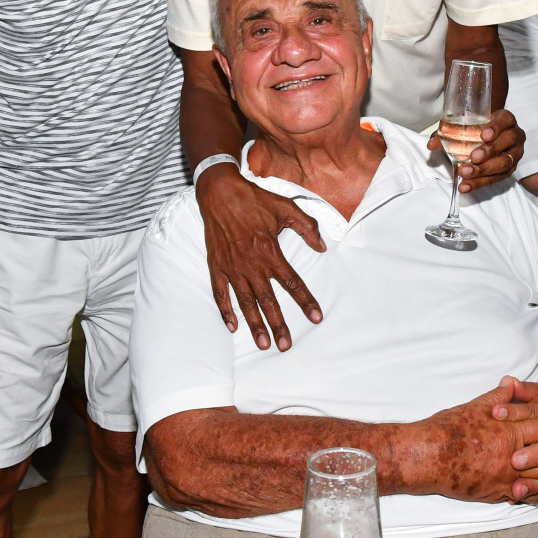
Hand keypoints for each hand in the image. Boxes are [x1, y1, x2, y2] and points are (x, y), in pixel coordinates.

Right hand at [195, 163, 324, 350]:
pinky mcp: (216, 266)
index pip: (292, 282)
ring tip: (263, 343)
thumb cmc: (254, 199)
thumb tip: (322, 247)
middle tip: (285, 345)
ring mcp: (232, 267)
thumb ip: (307, 227)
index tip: (316, 317)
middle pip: (268, 300)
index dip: (305, 301)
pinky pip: (220, 293)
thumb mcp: (286, 207)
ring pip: (246, 302)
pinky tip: (232, 326)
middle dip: (278, 324)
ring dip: (254, 324)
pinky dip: (225, 311)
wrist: (220, 192)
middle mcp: (252, 264)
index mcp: (270, 251)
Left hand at [428, 108, 524, 191]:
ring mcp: (514, 154)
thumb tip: (431, 145)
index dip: (496, 127)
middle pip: (507, 142)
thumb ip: (447, 133)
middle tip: (473, 157)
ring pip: (504, 163)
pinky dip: (479, 183)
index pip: (505, 120)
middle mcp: (515, 135)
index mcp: (505, 120)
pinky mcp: (509, 170)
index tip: (484, 135)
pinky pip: (497, 178)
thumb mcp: (464, 127)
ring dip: (484, 170)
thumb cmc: (477, 129)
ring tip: (465, 173)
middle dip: (489, 151)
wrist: (488, 139)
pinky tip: (465, 186)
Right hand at [428, 381, 537, 505]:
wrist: (429, 456)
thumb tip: (510, 382)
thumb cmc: (448, 429)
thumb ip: (497, 396)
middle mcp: (511, 455)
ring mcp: (505, 476)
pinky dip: (536, 496)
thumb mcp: (474, 406)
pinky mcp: (496, 492)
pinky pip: (523, 496)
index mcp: (508, 431)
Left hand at [492, 376, 537, 495]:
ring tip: (516, 487)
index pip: (536, 413)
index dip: (515, 412)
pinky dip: (537, 493)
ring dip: (535, 481)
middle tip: (513, 460)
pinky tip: (519, 497)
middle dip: (531, 455)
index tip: (495, 413)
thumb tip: (508, 382)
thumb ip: (530, 390)